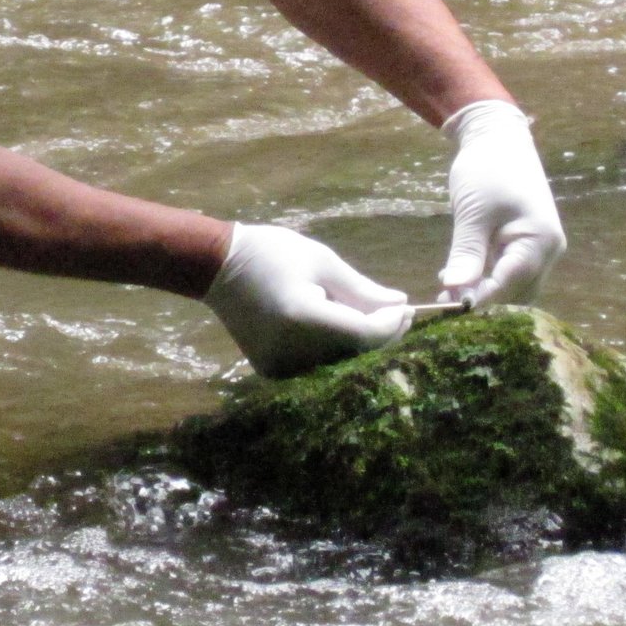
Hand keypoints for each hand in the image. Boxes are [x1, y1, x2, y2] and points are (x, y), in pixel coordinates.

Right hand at [203, 223, 411, 377]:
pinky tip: (334, 326)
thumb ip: (363, 289)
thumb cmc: (272, 253)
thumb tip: (401, 304)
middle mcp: (293, 351)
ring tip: (365, 314)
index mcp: (305, 318)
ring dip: (358, 342)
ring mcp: (280, 367)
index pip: (365, 334)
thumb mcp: (322, 261)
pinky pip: (317, 365)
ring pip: (339, 362)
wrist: (217, 268)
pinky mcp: (272, 372)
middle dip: (381, 334)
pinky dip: (333, 349)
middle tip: (399, 312)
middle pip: (355, 353)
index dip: (392, 324)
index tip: (409, 308)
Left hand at [438, 100, 565, 306]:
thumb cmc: (487, 169)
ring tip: (446, 291)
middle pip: (517, 294)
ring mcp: (540, 248)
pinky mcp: (526, 244)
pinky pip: (508, 272)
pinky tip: (457, 276)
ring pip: (513, 287)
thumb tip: (456, 291)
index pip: (509, 285)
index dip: (479, 300)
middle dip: (482, 301)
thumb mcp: (473, 213)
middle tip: (443, 302)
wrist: (497, 137)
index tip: (446, 309)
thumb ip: (467, 253)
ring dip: (483, 292)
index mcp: (540, 242)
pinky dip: (486, 278)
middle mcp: (548, 251)